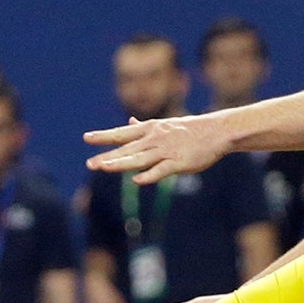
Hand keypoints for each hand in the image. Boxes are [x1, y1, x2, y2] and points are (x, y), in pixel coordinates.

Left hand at [85, 115, 229, 185]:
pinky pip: (161, 170)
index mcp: (150, 129)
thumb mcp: (164, 124)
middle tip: (89, 164)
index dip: (104, 136)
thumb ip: (145, 127)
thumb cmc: (190, 130)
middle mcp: (155, 139)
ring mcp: (166, 150)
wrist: (217, 131)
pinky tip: (136, 180)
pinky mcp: (179, 163)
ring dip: (121, 164)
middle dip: (107, 156)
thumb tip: (129, 122)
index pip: (122, 132)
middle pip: (127, 148)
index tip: (86, 138)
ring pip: (140, 159)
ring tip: (104, 168)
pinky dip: (149, 175)